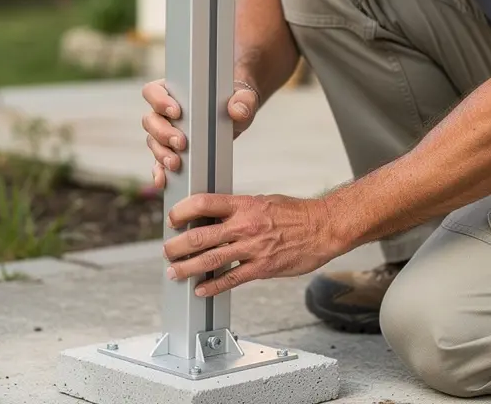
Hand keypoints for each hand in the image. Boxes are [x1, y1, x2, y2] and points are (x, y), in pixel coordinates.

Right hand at [141, 79, 259, 189]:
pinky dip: (159, 171)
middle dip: (163, 133)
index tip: (177, 112)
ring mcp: (166, 132)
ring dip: (162, 153)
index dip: (159, 101)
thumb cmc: (235, 99)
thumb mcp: (243, 97)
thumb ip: (244, 100)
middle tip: (182, 142)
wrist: (237, 113)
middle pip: (151, 120)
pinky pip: (159, 161)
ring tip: (176, 163)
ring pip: (153, 141)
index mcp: (174, 91)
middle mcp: (164, 111)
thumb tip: (237, 111)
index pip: (153, 91)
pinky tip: (164, 180)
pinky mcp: (172, 151)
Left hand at [162, 193, 343, 296]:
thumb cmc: (295, 213)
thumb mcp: (263, 200)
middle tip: (167, 250)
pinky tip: (201, 289)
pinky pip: (232, 279)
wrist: (323, 228)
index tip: (172, 219)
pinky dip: (213, 286)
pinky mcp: (262, 268)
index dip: (182, 211)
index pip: (204, 203)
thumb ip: (240, 208)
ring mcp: (252, 248)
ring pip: (210, 259)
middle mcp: (244, 226)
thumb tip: (217, 214)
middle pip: (200, 235)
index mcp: (243, 204)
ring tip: (174, 272)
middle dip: (177, 245)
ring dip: (187, 268)